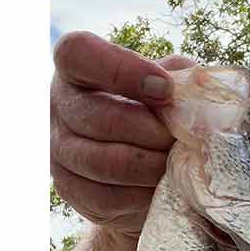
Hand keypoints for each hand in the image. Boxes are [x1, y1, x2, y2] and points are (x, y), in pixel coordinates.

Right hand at [50, 32, 195, 236]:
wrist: (145, 169)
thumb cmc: (159, 115)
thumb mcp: (170, 86)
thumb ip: (180, 79)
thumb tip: (191, 89)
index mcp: (78, 68)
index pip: (79, 54)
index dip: (122, 70)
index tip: (165, 89)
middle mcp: (59, 106)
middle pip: (100, 118)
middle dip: (151, 132)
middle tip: (179, 139)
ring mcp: (59, 151)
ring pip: (105, 162)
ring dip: (151, 166)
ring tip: (176, 163)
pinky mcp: (71, 190)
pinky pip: (108, 197)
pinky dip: (143, 194)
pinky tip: (162, 186)